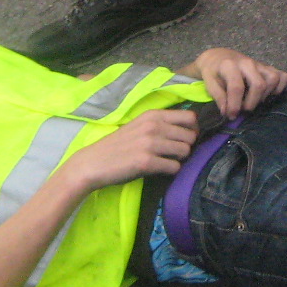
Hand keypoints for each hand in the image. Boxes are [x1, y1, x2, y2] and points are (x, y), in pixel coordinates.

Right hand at [61, 109, 199, 190]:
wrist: (93, 163)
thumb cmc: (117, 145)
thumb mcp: (138, 126)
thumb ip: (160, 124)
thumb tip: (188, 130)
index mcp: (152, 115)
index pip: (190, 117)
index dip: (192, 129)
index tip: (184, 138)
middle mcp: (153, 126)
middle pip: (190, 136)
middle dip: (186, 147)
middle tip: (174, 154)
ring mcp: (150, 144)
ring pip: (185, 151)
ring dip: (179, 159)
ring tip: (166, 161)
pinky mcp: (147, 162)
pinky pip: (174, 167)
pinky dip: (171, 171)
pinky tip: (160, 170)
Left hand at [189, 48, 286, 119]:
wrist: (219, 57)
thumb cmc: (213, 71)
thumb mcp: (209, 82)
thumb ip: (218, 96)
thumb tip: (227, 112)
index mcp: (230, 65)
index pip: (237, 87)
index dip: (235, 105)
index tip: (231, 115)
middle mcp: (247, 63)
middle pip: (259, 84)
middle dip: (252, 102)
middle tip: (243, 109)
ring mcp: (259, 64)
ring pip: (274, 78)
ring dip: (266, 94)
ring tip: (255, 100)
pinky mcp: (268, 67)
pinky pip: (283, 76)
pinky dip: (280, 87)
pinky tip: (269, 94)